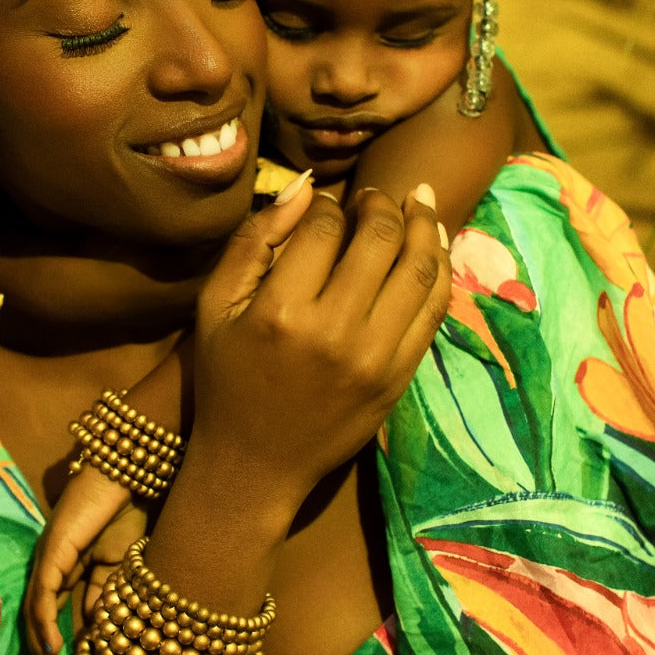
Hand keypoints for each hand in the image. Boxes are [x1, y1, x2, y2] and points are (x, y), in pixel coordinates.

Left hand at [24, 467, 144, 654]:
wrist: (129, 476)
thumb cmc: (130, 512)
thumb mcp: (121, 565)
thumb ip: (107, 593)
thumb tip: (99, 628)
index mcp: (68, 568)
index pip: (56, 614)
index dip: (60, 646)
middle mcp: (51, 565)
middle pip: (38, 618)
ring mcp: (48, 558)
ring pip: (35, 612)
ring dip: (42, 648)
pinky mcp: (52, 552)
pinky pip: (43, 595)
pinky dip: (45, 624)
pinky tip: (53, 648)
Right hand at [190, 179, 450, 518]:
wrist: (255, 466)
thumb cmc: (227, 380)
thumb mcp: (216, 307)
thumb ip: (254, 241)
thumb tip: (305, 188)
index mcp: (281, 311)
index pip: (324, 229)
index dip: (330, 203)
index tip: (327, 204)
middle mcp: (334, 332)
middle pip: (380, 239)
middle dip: (381, 204)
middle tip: (375, 196)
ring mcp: (375, 358)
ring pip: (419, 270)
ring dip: (423, 226)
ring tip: (416, 204)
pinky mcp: (400, 378)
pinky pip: (434, 310)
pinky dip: (439, 270)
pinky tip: (432, 245)